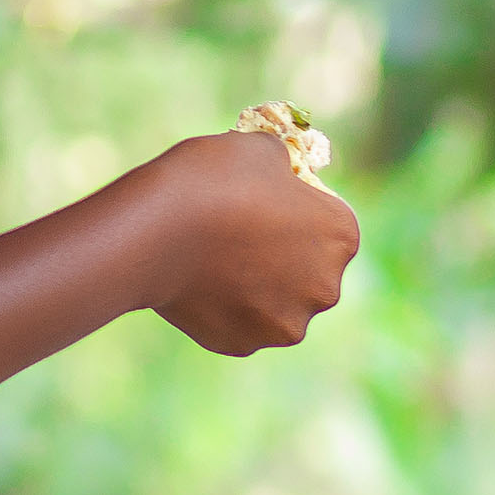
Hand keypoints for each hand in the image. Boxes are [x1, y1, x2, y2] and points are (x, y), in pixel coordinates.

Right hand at [132, 132, 360, 353]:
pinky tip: (198, 284)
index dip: (300, 208)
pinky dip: (224, 308)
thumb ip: (283, 167)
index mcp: (341, 236)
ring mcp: (285, 324)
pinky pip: (240, 323)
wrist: (154, 230)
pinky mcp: (244, 345)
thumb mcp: (261, 149)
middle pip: (310, 270)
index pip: (330, 220)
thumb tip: (280, 176)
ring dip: (257, 288)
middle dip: (285, 256)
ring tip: (217, 260)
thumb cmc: (212, 180)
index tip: (266, 203)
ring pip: (277, 303)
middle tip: (241, 234)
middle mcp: (325, 288)